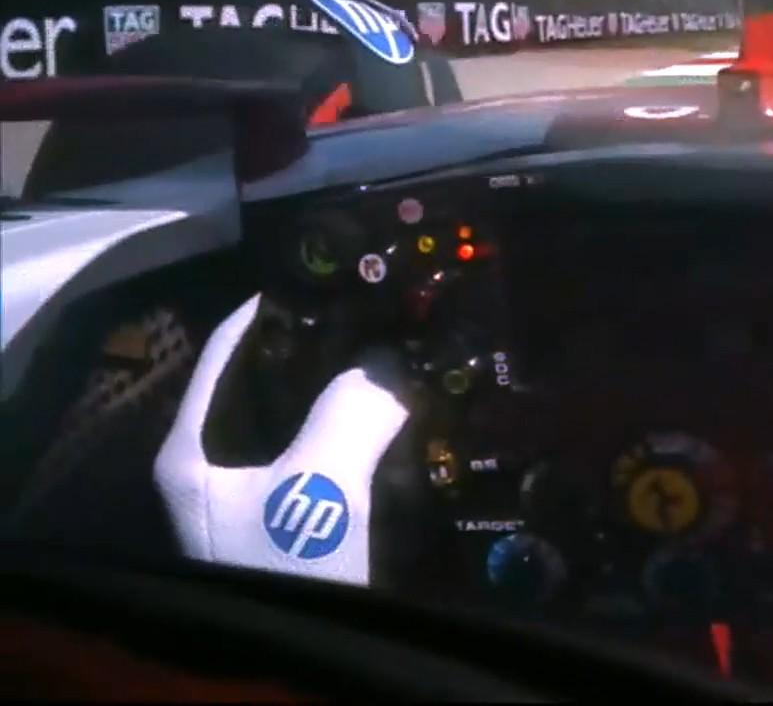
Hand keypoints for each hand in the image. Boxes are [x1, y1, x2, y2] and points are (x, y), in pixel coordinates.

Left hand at [154, 295, 410, 584]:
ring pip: (308, 429)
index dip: (273, 309)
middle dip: (328, 353)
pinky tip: (412, 425)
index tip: (329, 277)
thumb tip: (397, 357)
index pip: (224, 354)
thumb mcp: (319, 483)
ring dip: (355, 399)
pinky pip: (333, 469)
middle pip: (270, 390)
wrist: (303, 671)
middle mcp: (215, 474)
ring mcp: (257, 508)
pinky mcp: (298, 536)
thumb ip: (356, 408)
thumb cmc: (284, 564)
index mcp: (190, 451)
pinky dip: (367, 443)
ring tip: (408, 361)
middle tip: (385, 317)